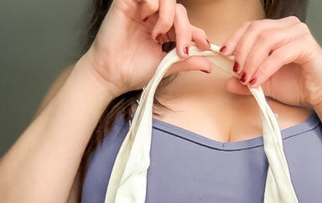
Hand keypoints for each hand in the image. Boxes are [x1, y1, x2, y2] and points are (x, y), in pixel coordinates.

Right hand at [83, 0, 211, 95]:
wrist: (112, 76)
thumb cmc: (133, 71)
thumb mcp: (166, 67)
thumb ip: (186, 62)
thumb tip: (209, 65)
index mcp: (162, 28)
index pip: (184, 22)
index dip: (196, 32)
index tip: (204, 45)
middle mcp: (153, 16)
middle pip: (179, 10)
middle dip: (185, 30)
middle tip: (181, 50)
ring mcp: (141, 8)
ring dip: (169, 17)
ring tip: (158, 36)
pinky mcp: (128, 2)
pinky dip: (153, 5)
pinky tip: (145, 22)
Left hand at [220, 16, 321, 110]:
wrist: (320, 96)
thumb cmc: (296, 85)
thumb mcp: (265, 84)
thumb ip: (246, 81)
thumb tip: (227, 82)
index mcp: (279, 28)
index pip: (251, 26)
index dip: (235, 38)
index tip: (224, 54)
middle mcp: (289, 25)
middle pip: (256, 30)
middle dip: (242, 51)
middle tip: (236, 71)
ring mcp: (299, 32)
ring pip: (266, 40)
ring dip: (252, 61)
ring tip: (246, 79)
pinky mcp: (306, 45)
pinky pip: (279, 54)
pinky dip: (264, 68)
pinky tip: (257, 81)